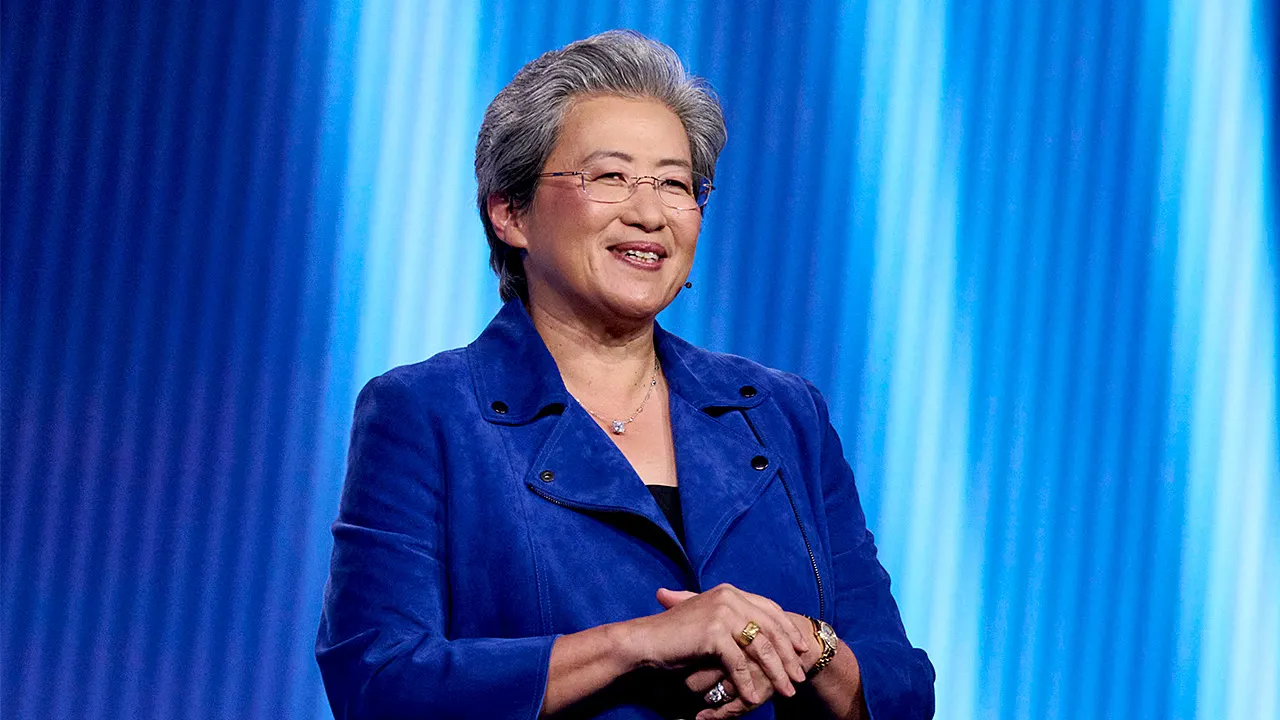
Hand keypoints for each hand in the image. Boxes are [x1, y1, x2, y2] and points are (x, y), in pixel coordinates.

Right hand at [642, 585, 809, 707]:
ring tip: (787, 691)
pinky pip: (739, 663)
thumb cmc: (675, 634)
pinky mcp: (713, 632)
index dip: (788, 630)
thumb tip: (760, 634)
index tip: (801, 650)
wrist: (645, 640)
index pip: (770, 609)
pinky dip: (747, 683)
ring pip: (761, 647)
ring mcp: (722, 613)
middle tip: (799, 678)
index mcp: (730, 592)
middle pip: (771, 629)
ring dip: (777, 673)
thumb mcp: (710, 620)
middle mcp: (730, 597)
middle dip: (788, 656)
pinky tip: (753, 697)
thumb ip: (733, 620)